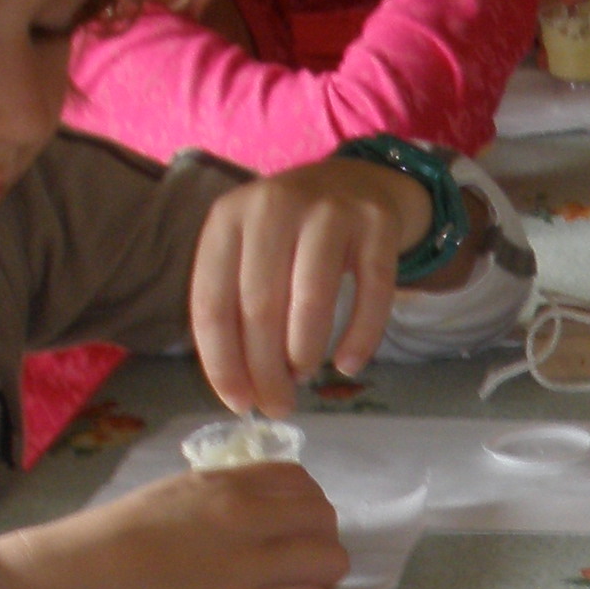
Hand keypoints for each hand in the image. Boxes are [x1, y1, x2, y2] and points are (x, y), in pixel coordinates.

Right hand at [0, 465, 346, 588]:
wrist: (65, 584)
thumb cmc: (100, 544)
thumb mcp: (167, 496)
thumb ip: (215, 498)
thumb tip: (249, 509)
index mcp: (222, 484)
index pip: (301, 483)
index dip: (303, 513)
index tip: (285, 535)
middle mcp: (243, 516)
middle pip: (326, 521)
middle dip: (318, 546)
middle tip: (292, 572)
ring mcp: (248, 566)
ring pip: (332, 563)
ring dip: (319, 581)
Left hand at [190, 158, 428, 417]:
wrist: (356, 182)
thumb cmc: (293, 235)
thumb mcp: (251, 253)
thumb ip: (240, 308)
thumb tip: (245, 390)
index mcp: (228, 218)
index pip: (213, 301)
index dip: (223, 361)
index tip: (239, 403)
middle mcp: (273, 206)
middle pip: (260, 306)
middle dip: (267, 370)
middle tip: (278, 406)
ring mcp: (329, 212)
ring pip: (312, 298)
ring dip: (305, 352)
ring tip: (304, 377)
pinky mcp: (376, 225)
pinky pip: (371, 293)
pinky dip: (360, 338)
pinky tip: (348, 364)